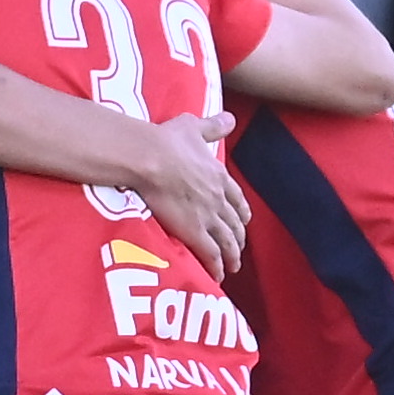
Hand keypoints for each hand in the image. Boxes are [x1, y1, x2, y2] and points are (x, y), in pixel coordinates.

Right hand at [130, 111, 245, 277]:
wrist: (151, 159)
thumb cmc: (168, 141)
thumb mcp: (194, 126)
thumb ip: (213, 125)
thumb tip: (229, 118)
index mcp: (219, 176)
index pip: (237, 199)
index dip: (241, 212)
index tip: (243, 221)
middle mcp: (219, 199)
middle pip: (234, 224)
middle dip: (238, 238)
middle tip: (237, 249)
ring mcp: (208, 217)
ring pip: (227, 242)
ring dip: (231, 256)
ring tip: (232, 266)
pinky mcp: (193, 231)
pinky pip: (210, 254)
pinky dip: (216, 267)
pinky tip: (218, 276)